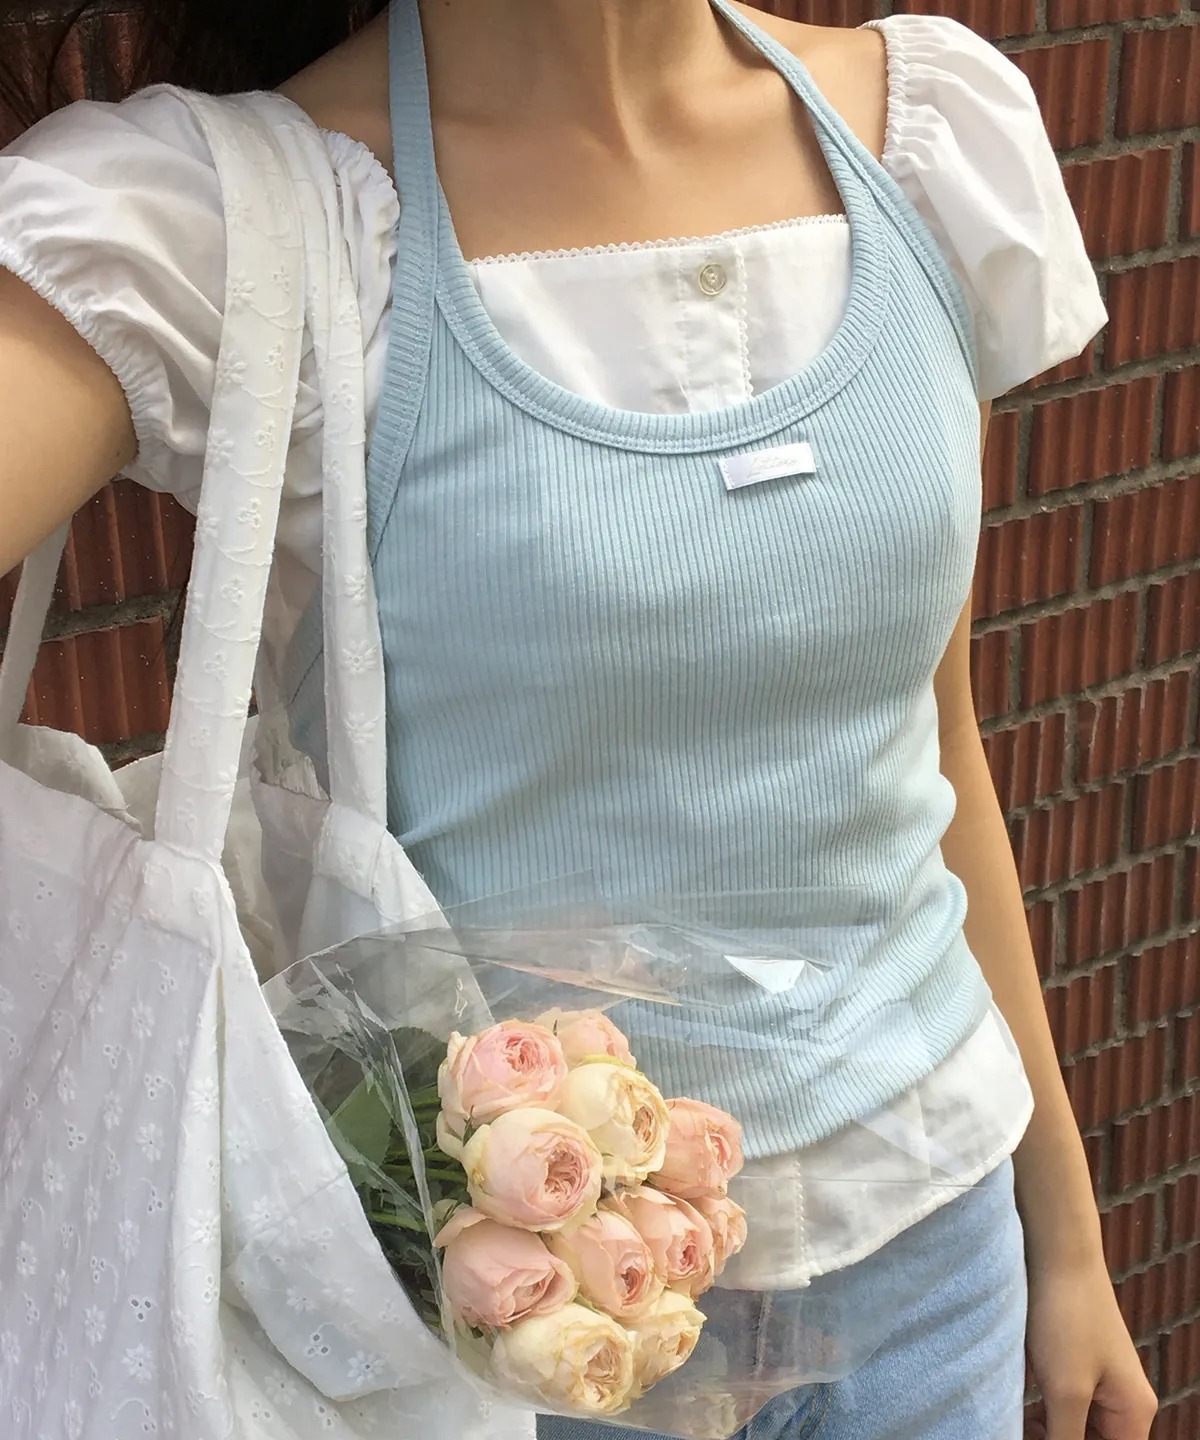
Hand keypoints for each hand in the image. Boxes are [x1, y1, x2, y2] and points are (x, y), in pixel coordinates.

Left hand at [1026, 1255, 1157, 1439]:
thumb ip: (1066, 1439)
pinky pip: (1062, 1404)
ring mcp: (1098, 1380)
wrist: (1056, 1252)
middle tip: (1019, 1433)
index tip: (1040, 1439)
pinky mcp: (1074, 1363)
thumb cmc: (1066, 1316)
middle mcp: (1123, 1401)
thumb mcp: (1066, 1390)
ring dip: (1047, 1431)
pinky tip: (1016, 1408)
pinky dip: (1042, 1413)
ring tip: (1015, 1424)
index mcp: (1133, 1413)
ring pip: (1075, 1427)